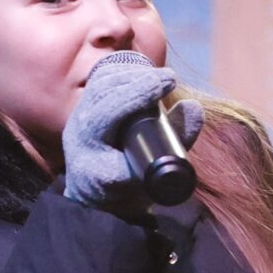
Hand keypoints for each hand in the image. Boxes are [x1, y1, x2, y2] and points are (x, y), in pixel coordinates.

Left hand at [60, 53, 184, 207]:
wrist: (98, 200)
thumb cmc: (122, 193)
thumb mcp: (148, 180)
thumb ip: (174, 147)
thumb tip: (194, 108)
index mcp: (87, 145)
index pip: (111, 108)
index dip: (140, 91)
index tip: (169, 82)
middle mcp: (78, 125)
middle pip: (104, 88)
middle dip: (138, 77)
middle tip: (170, 77)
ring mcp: (80, 114)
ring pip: (101, 81)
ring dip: (132, 72)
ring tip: (160, 77)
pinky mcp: (87, 108)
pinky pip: (101, 81)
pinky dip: (124, 72)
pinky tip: (144, 73)